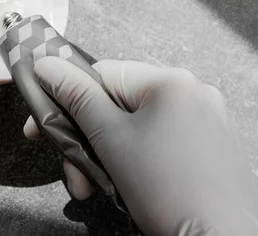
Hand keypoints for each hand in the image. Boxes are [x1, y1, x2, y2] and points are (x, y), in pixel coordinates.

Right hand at [24, 57, 257, 235]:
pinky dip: (136, 160)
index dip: (67, 100)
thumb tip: (47, 65)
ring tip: (97, 187)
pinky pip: (160, 141)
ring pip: (137, 126)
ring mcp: (207, 120)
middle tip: (74, 171)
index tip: (45, 126)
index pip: (102, 75)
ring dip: (107, 154)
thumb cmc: (167, 192)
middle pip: (117, 104)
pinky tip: (127, 186)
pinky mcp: (213, 146)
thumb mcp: (109, 139)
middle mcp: (193, 92)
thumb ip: (75, 96)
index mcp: (170, 81)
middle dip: (87, 139)